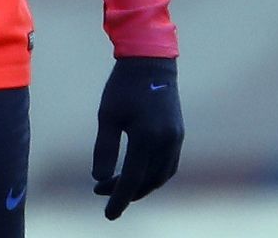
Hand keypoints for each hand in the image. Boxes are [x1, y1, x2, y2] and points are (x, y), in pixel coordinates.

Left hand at [92, 57, 182, 219]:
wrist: (150, 61)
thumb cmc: (123, 86)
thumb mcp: (107, 115)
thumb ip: (104, 148)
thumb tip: (98, 179)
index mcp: (146, 136)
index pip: (132, 178)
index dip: (119, 199)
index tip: (108, 215)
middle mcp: (166, 141)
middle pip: (147, 181)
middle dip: (126, 192)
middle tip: (101, 191)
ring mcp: (176, 138)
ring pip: (160, 176)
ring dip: (140, 185)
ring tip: (117, 185)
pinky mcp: (178, 134)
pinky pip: (168, 165)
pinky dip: (153, 175)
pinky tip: (137, 173)